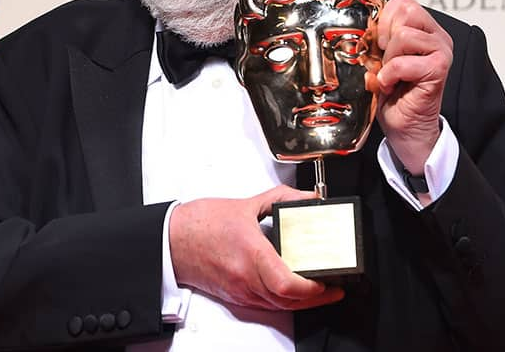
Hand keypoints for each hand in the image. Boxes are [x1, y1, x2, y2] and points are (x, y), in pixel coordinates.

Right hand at [168, 185, 344, 310]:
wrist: (171, 240)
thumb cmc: (200, 224)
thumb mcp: (245, 204)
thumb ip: (281, 199)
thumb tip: (307, 199)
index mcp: (251, 254)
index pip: (288, 284)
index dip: (313, 288)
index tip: (327, 280)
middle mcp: (246, 278)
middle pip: (289, 301)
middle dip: (316, 298)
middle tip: (333, 287)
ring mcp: (240, 290)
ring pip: (279, 306)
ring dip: (302, 302)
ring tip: (319, 290)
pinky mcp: (235, 296)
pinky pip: (265, 305)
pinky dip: (283, 301)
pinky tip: (291, 291)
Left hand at [373, 0, 452, 174]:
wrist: (404, 126)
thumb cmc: (393, 93)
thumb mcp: (380, 57)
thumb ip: (379, 36)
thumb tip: (363, 23)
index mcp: (425, 29)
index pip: (403, 2)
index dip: (383, 19)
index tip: (378, 43)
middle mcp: (437, 37)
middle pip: (405, 13)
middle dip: (386, 37)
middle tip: (384, 60)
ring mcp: (441, 52)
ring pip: (404, 36)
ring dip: (388, 60)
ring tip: (389, 75)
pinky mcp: (439, 69)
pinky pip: (403, 62)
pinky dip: (389, 75)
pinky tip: (391, 85)